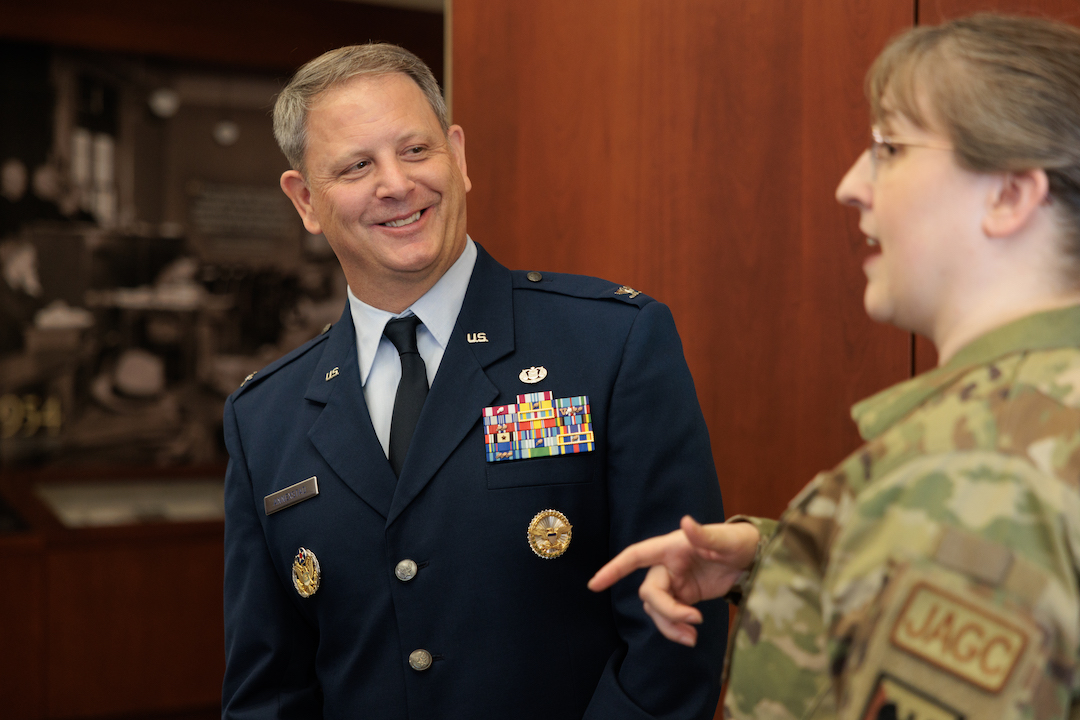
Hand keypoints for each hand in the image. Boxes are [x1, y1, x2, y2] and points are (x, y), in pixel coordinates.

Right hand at [588, 516, 759, 645]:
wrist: (752, 558)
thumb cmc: (737, 541)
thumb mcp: (725, 539)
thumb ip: (704, 534)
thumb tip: (686, 521)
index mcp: (670, 547)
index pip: (635, 556)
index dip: (614, 569)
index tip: (594, 585)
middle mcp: (667, 565)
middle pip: (649, 593)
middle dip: (667, 612)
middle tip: (695, 622)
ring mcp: (674, 583)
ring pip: (656, 609)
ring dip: (670, 626)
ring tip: (693, 638)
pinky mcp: (684, 597)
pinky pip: (670, 617)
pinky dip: (677, 629)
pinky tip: (691, 636)